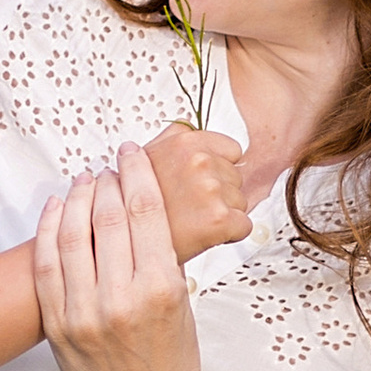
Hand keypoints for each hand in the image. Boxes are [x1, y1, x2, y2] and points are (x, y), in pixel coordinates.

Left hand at [33, 141, 209, 370]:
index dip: (136, 174)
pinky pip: (46, 267)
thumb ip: (162, 257)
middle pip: (107, 217)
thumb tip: (146, 206)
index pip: (146, 212)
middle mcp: (121, 299)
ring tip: (83, 182)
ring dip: (75, 199)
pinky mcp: (58, 326)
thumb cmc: (173, 358)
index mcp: (161, 289)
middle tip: (108, 166)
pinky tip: (55, 209)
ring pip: (71, 236)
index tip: (130, 153)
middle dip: (107, 181)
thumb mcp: (184, 303)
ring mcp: (84, 314)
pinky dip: (48, 231)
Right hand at [144, 123, 249, 264]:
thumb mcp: (146, 158)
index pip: (232, 150)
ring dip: (223, 213)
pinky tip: (204, 234)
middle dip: (220, 193)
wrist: (126, 243)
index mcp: (185, 143)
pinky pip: (244, 225)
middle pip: (236, 178)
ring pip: (240, 202)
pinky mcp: (219, 218)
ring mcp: (210, 189)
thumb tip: (189, 127)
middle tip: (191, 206)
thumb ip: (172, 138)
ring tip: (193, 220)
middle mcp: (199, 162)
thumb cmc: (135, 206)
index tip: (201, 183)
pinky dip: (230, 234)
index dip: (219, 169)